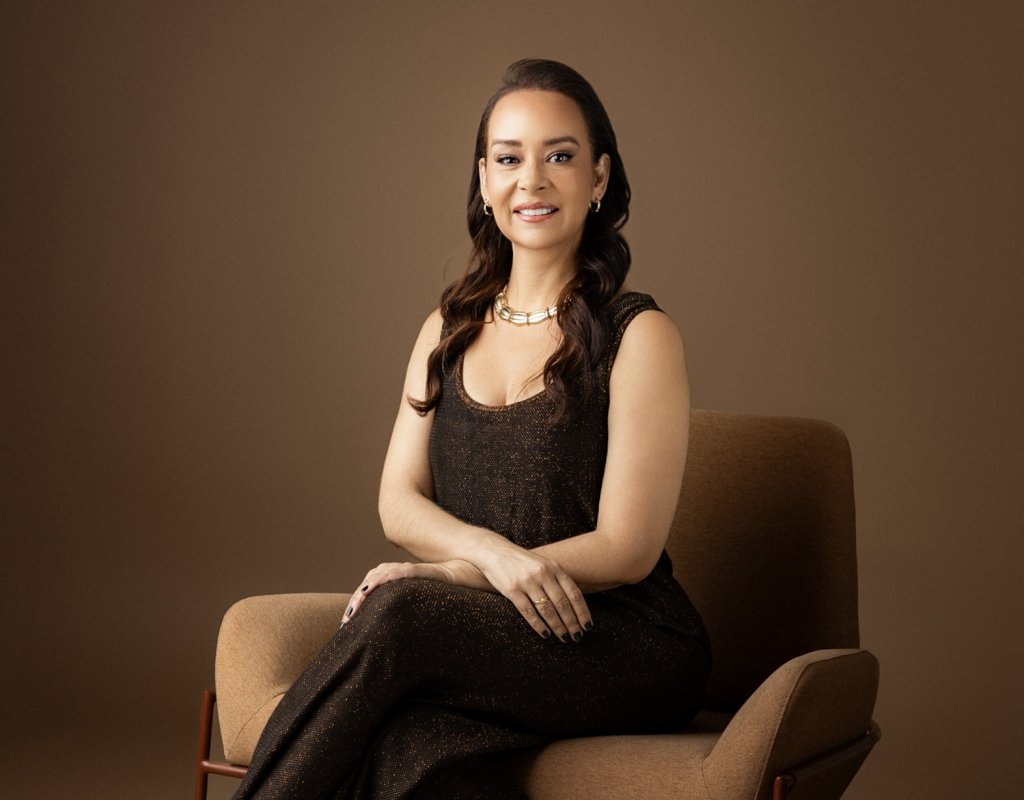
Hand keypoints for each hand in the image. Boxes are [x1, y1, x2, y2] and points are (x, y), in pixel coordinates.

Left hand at [341, 561, 448, 625]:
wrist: (465, 574)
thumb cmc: (442, 590)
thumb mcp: (417, 602)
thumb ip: (403, 609)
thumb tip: (388, 632)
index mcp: (396, 577)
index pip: (369, 588)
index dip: (356, 604)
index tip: (346, 625)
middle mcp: (399, 570)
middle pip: (369, 582)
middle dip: (355, 602)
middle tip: (345, 623)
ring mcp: (408, 569)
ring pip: (379, 575)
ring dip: (363, 592)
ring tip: (353, 610)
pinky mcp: (420, 570)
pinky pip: (400, 572)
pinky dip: (385, 578)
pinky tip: (373, 587)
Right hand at [477, 541, 592, 642]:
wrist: (494, 551)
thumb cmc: (522, 561)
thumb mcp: (543, 564)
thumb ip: (557, 579)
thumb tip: (574, 604)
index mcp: (554, 567)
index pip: (574, 593)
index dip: (582, 611)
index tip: (587, 625)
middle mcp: (543, 573)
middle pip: (562, 603)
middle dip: (572, 623)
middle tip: (577, 636)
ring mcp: (527, 581)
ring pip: (547, 610)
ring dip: (558, 627)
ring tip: (564, 637)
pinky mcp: (512, 590)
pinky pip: (528, 612)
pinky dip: (538, 625)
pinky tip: (545, 634)